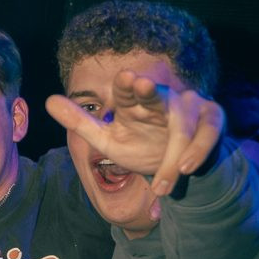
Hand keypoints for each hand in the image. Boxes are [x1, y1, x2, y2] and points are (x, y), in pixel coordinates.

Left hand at [46, 72, 222, 197]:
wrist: (174, 168)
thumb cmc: (139, 147)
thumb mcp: (107, 140)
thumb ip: (80, 122)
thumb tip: (47, 100)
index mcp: (134, 102)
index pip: (127, 90)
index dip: (127, 85)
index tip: (124, 79)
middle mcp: (162, 100)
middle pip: (157, 93)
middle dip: (150, 91)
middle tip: (141, 85)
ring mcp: (189, 108)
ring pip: (184, 121)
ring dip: (176, 149)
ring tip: (167, 179)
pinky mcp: (211, 121)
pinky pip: (209, 131)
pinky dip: (199, 149)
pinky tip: (186, 168)